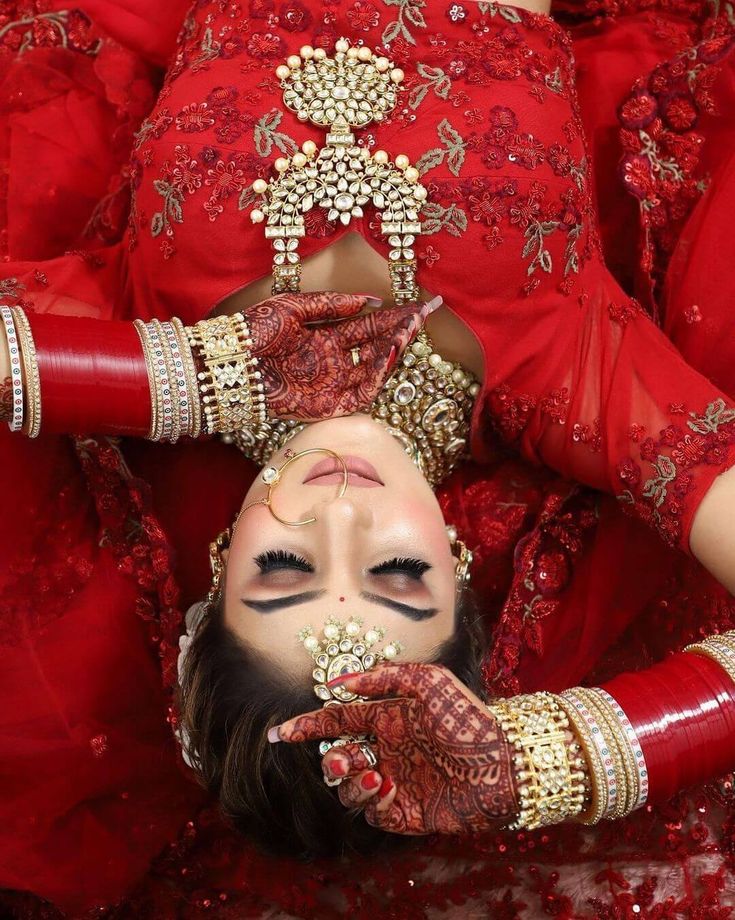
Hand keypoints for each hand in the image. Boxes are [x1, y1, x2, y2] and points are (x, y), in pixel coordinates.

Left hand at [245, 292, 438, 421]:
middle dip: (400, 333)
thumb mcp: (295, 307)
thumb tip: (370, 300)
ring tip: (406, 332)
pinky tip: (387, 356)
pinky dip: (377, 377)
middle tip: (421, 317)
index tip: (418, 306)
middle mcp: (334, 362)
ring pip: (373, 371)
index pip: (369, 327)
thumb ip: (333, 305)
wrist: (231, 362)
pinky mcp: (328, 406)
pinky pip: (361, 394)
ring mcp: (332, 384)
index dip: (393, 317)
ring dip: (392, 352)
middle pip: (376, 348)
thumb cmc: (255, 332)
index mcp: (326, 338)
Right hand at [271, 663, 519, 835]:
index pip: (337, 720)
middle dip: (330, 758)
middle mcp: (385, 750)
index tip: (280, 733)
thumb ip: (385, 677)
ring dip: (348, 782)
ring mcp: (393, 780)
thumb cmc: (467, 716)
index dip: (307, 726)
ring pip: (347, 787)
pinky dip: (370, 801)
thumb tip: (340, 685)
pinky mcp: (404, 811)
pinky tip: (387, 788)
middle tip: (344, 757)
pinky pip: (370, 812)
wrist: (503, 762)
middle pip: (336, 757)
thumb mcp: (429, 681)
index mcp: (387, 718)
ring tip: (370, 775)